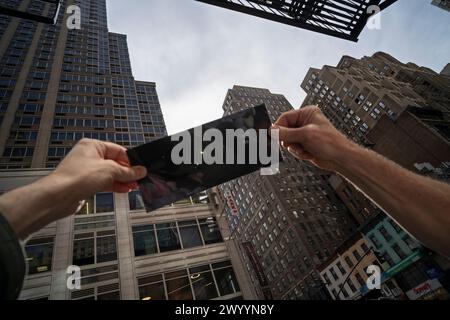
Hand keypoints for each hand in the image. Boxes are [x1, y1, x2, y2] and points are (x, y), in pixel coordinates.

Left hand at [0, 139, 146, 238]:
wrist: (58, 196)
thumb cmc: (78, 177)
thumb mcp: (109, 171)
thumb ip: (127, 171)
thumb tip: (141, 170)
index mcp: (93, 145)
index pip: (118, 150)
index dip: (131, 160)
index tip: (141, 168)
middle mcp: (89, 156)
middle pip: (114, 162)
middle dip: (127, 172)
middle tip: (139, 179)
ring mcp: (86, 170)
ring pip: (110, 174)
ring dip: (122, 180)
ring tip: (134, 186)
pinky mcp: (85, 183)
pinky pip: (104, 183)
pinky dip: (114, 186)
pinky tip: (124, 190)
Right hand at [273, 105, 353, 170]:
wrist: (340, 158)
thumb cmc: (331, 143)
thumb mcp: (305, 135)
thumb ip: (286, 133)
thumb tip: (272, 131)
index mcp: (307, 113)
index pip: (285, 117)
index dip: (279, 127)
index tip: (273, 136)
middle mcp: (305, 122)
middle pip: (285, 130)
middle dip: (289, 140)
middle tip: (294, 144)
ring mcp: (305, 134)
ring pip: (288, 141)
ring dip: (295, 148)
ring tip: (305, 149)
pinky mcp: (305, 145)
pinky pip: (293, 149)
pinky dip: (299, 153)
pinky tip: (308, 153)